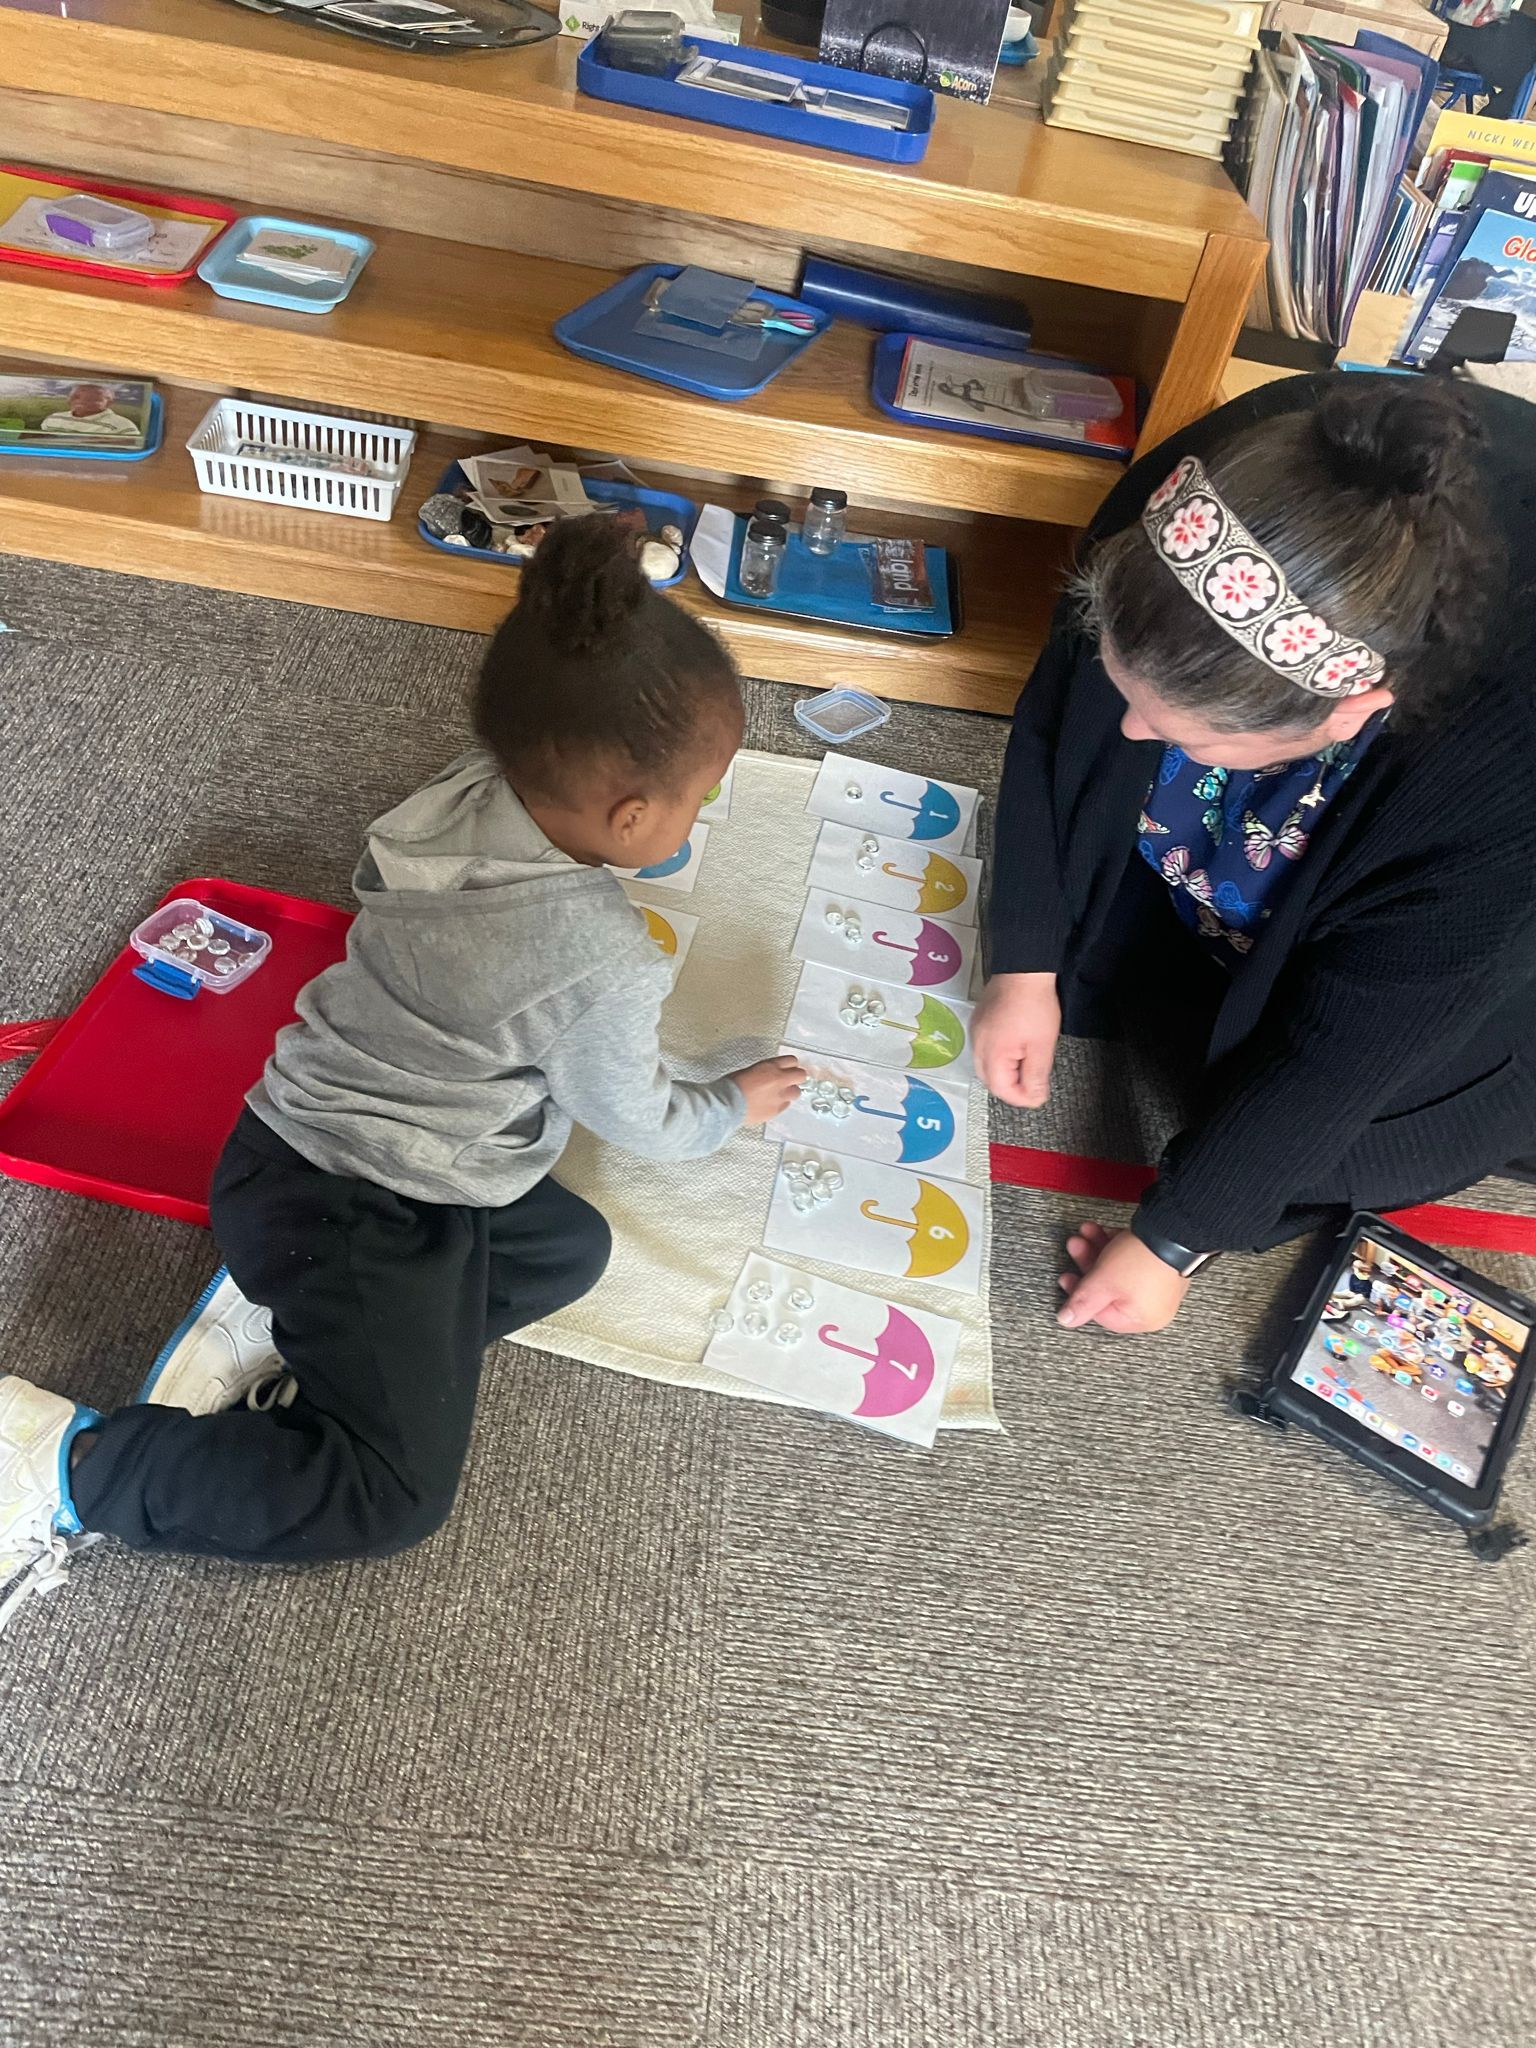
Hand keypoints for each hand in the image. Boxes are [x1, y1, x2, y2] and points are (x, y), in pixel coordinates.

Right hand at [733, 1054, 807, 1125]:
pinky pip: (786, 1105)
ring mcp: (780, 1096)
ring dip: (790, 1091)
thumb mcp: (750, 1070)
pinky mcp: (776, 1110)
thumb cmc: (732, 1086)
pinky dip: (781, 1103)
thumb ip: (765, 1071)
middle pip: (801, 1075)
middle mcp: (779, 1080)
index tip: (789, 1068)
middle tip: (790, 1080)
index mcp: (770, 1067)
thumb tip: (771, 1074)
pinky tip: (771, 1103)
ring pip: (796, 1092)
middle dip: (796, 1077)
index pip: (792, 1061)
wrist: (728, 1104)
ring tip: (779, 1094)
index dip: (790, 1065)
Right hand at [973, 971, 1060, 1107]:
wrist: (1024, 970)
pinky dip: (999, 1055)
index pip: (1002, 1090)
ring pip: (987, 1065)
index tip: (1038, 1095)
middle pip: (991, 1080)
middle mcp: (977, 1045)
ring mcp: (975, 1033)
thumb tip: (1035, 1098)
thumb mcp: (1042, 1046)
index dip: (1022, 1098)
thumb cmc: (1033, 1004)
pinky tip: (1015, 1048)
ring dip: (1006, 1071)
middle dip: (1012, 1086)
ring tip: (1027, 1063)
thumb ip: (1037, 1076)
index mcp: (991, 1054)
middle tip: (1034, 1083)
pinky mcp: (979, 1023)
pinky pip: (985, 1049)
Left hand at [1057, 1222, 1191, 1333]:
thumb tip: (1067, 1319)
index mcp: (1142, 1318)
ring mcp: (1160, 1282)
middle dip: (1087, 1262)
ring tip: (1087, 1231)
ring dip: (1098, 1249)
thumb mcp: (1102, 1284)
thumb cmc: (1144, 1262)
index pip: (1101, 1312)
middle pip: (1108, 1287)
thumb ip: (1082, 1303)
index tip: (1067, 1277)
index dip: (1080, 1293)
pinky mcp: (1162, 1261)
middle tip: (1076, 1246)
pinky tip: (1106, 1231)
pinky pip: (1132, 1257)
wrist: (1172, 1229)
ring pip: (1118, 1268)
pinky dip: (1117, 1245)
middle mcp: (1154, 1304)